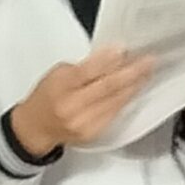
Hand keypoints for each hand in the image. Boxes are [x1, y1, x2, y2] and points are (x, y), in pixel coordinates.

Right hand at [9, 45, 155, 156]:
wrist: (36, 127)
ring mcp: (84, 123)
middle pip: (107, 87)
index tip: (126, 50)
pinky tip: (135, 89)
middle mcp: (73, 107)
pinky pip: (115, 113)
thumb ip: (85, 67)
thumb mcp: (58, 73)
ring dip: (134, 85)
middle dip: (131, 73)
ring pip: (116, 101)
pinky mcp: (94, 134)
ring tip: (147, 72)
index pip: (90, 72)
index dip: (110, 60)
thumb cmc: (47, 96)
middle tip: (148, 61)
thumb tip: (114, 57)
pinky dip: (127, 99)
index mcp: (61, 87)